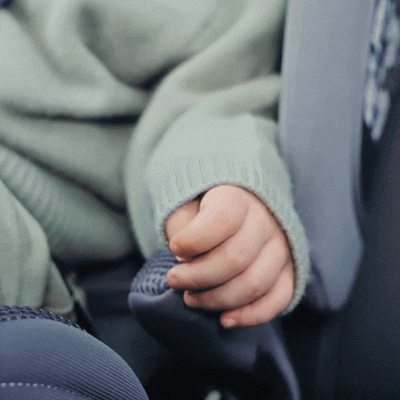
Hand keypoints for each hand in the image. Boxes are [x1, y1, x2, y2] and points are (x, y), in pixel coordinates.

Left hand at [165, 185, 293, 327]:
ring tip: (191, 298)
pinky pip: (278, 299)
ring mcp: (281, 247)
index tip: (174, 248)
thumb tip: (188, 260)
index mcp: (238, 197)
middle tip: (174, 280)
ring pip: (255, 283)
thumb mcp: (186, 206)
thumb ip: (183, 225)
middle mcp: (266, 221)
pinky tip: (225, 320)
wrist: (238, 210)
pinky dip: (251, 316)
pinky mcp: (288, 271)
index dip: (194, 241)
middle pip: (236, 258)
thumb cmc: (204, 211)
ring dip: (217, 300)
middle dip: (198, 277)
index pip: (223, 220)